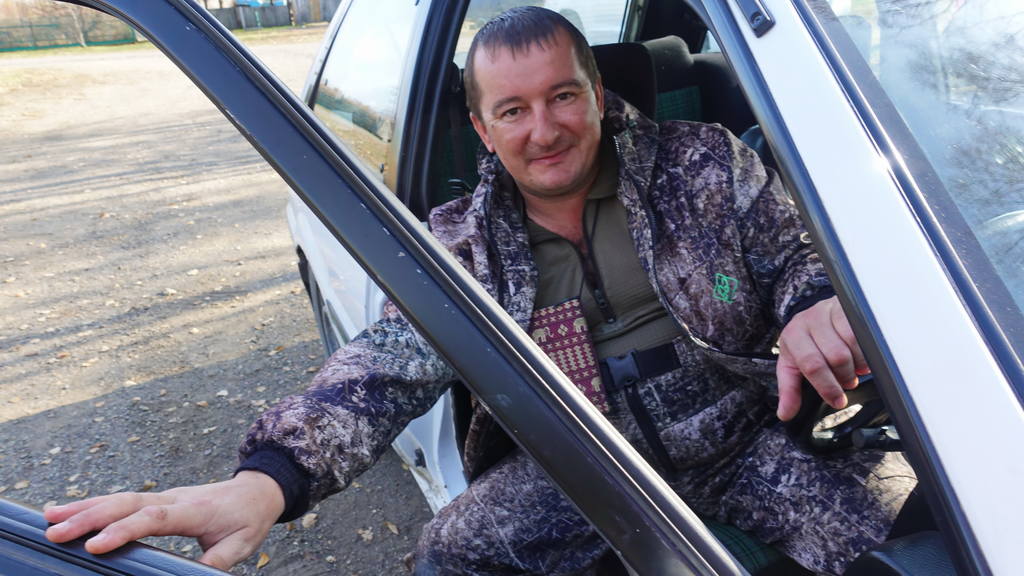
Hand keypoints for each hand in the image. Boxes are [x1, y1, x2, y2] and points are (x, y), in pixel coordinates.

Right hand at [43, 471, 283, 570]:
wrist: (257, 491)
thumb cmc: (248, 519)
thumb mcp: (241, 545)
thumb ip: (216, 561)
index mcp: (193, 510)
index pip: (153, 518)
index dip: (123, 530)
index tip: (95, 546)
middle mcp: (173, 499)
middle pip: (127, 504)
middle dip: (90, 517)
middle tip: (56, 532)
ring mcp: (163, 496)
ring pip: (119, 498)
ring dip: (85, 507)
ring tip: (50, 518)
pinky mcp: (156, 499)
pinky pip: (122, 500)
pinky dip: (95, 504)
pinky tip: (69, 510)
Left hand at [776, 296, 868, 420]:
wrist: (818, 313)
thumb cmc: (805, 343)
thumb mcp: (792, 364)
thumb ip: (789, 389)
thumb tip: (785, 414)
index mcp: (792, 336)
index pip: (812, 365)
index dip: (827, 386)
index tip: (837, 400)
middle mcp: (809, 320)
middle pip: (836, 356)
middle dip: (845, 376)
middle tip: (847, 382)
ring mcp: (829, 310)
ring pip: (852, 344)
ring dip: (858, 363)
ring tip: (855, 369)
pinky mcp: (847, 307)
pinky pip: (863, 332)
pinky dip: (866, 350)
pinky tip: (863, 356)